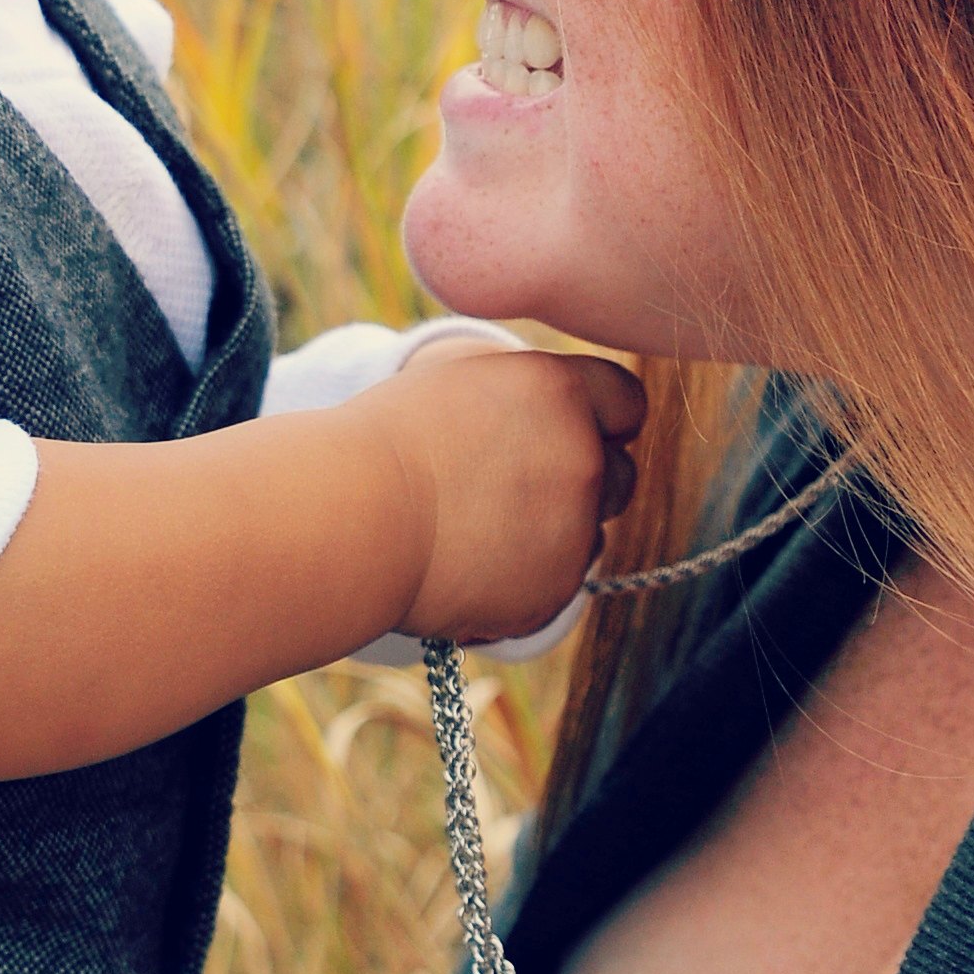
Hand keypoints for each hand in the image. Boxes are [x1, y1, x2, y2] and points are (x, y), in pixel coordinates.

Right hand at [365, 339, 642, 643]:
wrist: (347, 516)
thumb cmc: (386, 441)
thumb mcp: (466, 383)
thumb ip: (531, 397)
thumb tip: (571, 419)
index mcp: (560, 390)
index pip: (626, 402)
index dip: (600, 419)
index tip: (562, 433)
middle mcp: (582, 456)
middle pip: (618, 473)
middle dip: (581, 481)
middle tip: (508, 487)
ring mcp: (573, 528)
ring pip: (589, 534)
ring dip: (553, 534)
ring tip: (475, 528)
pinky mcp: (553, 590)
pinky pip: (556, 583)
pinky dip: (522, 581)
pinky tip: (467, 565)